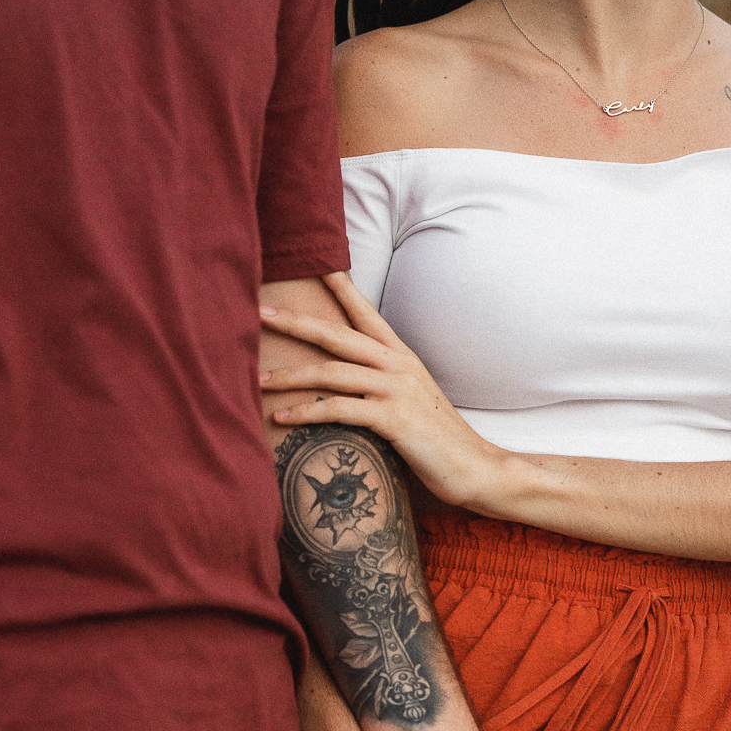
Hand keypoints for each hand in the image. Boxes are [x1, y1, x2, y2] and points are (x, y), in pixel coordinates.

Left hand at [260, 273, 511, 512]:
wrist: (473, 466)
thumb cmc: (436, 438)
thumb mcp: (410, 399)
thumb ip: (382, 382)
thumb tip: (348, 379)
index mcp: (401, 356)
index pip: (365, 312)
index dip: (341, 286)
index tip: (316, 264)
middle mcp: (397, 365)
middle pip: (336, 334)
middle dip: (295, 322)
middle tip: (259, 312)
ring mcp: (396, 390)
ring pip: (331, 372)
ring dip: (290, 375)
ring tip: (258, 378)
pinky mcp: (392, 419)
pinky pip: (339, 410)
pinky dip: (305, 413)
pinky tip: (281, 418)